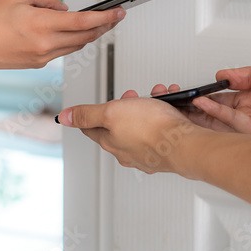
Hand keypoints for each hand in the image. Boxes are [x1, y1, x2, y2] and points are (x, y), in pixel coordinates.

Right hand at [0, 0, 123, 69]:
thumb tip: (65, 7)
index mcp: (42, 25)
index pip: (84, 22)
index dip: (105, 17)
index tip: (118, 12)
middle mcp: (45, 45)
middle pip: (85, 37)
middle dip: (104, 27)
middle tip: (115, 17)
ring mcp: (41, 58)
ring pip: (75, 46)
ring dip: (89, 36)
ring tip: (99, 24)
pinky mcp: (36, 64)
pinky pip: (61, 51)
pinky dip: (71, 41)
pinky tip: (72, 33)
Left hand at [57, 95, 202, 174]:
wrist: (186, 144)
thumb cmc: (152, 129)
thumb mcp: (111, 112)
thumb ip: (86, 114)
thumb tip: (64, 117)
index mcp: (110, 142)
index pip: (91, 129)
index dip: (91, 114)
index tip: (93, 108)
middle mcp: (127, 151)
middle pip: (119, 126)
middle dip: (125, 106)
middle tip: (132, 97)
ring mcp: (147, 153)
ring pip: (142, 126)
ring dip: (149, 107)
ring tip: (157, 97)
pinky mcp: (166, 152)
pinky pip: (162, 130)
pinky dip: (166, 116)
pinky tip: (171, 109)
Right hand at [164, 61, 250, 134]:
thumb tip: (226, 74)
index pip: (224, 96)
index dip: (206, 93)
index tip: (191, 89)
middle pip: (218, 112)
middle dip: (197, 107)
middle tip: (177, 101)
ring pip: (221, 122)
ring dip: (202, 113)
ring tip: (186, 103)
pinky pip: (234, 126)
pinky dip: (218, 116)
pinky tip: (206, 107)